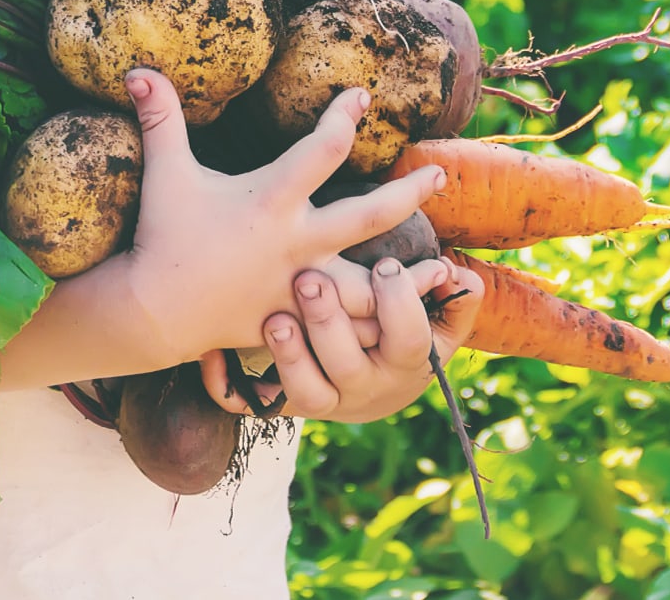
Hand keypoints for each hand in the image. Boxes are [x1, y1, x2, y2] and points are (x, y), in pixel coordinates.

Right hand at [112, 68, 446, 366]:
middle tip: (439, 173)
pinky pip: (348, 327)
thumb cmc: (162, 235)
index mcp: (271, 200)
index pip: (323, 148)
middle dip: (410, 192)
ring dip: (410, 278)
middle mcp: (296, 242)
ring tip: (445, 268)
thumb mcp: (165, 173)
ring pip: (373, 284)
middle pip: (371, 214)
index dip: (345, 115)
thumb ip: (160, 119)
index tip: (362, 95)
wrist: (154, 311)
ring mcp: (301, 286)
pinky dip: (379, 325)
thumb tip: (138, 69)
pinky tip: (403, 319)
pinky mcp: (298, 320)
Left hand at [199, 254, 485, 422]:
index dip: (399, 305)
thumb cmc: (397, 335)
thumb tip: (460, 277)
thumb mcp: (435, 323)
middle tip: (311, 280)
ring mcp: (318, 399)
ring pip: (302, 392)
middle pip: (347, 367)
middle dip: (330, 325)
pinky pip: (245, 404)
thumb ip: (454, 301)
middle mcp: (359, 388)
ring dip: (287, 356)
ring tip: (273, 318)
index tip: (384, 265)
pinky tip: (208, 353)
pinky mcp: (276, 404)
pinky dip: (224, 382)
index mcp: (402, 363)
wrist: (366, 388)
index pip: (409, 341)